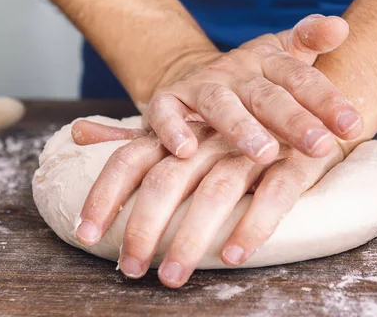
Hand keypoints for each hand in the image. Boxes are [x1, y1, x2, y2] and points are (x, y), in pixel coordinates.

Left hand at [71, 119, 342, 287]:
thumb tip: (78, 131)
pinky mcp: (292, 161)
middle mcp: (211, 136)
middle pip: (167, 179)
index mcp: (180, 130)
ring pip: (215, 192)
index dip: (104, 194)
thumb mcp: (182, 128)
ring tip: (171, 276)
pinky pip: (273, 194)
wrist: (299, 100)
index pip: (131, 159)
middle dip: (144, 226)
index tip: (83, 234)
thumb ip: (134, 136)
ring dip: (191, 237)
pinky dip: (253, 225)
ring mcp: (251, 148)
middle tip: (129, 269)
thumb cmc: (231, 128)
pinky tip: (234, 255)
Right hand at [144, 14, 361, 163]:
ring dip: (241, 128)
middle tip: (319, 146)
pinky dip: (173, 130)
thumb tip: (341, 26)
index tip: (352, 126)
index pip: (301, 78)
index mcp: (268, 61)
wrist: (194, 75)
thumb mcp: (282, 54)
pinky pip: (166, 113)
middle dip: (293, 121)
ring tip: (265, 153)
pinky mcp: (168, 101)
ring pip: (220, 105)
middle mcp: (235, 72)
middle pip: (266, 95)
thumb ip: (311, 39)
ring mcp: (200, 86)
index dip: (327, 101)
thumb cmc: (251, 77)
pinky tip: (186, 151)